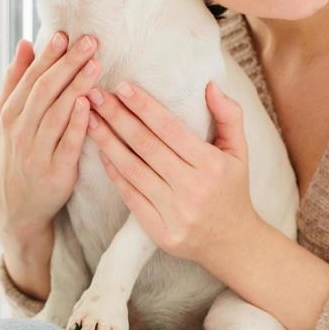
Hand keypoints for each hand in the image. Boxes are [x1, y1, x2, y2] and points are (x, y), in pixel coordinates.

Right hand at [0, 31, 100, 238]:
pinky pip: (67, 144)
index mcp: (9, 113)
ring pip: (56, 114)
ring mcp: (36, 152)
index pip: (30, 78)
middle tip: (89, 42)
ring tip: (95, 64)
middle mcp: (19, 130)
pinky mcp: (55, 172)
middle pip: (44, 91)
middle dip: (67, 64)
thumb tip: (25, 43)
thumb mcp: (8, 117)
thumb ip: (16, 80)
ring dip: (76, 86)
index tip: (64, 34)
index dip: (47, 56)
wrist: (17, 205)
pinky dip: (77, 123)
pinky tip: (88, 103)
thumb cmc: (18, 152)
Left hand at [85, 78, 257, 266]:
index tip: (122, 86)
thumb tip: (209, 85)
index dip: (144, 106)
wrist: (233, 244)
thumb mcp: (239, 151)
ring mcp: (175, 212)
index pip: (170, 129)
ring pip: (132, 170)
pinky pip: (130, 196)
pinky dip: (113, 173)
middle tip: (94, 94)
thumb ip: (229, 115)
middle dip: (117, 117)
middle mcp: (193, 188)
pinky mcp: (160, 232)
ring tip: (89, 119)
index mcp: (211, 165)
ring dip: (106, 142)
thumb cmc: (231, 189)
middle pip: (145, 146)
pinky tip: (99, 152)